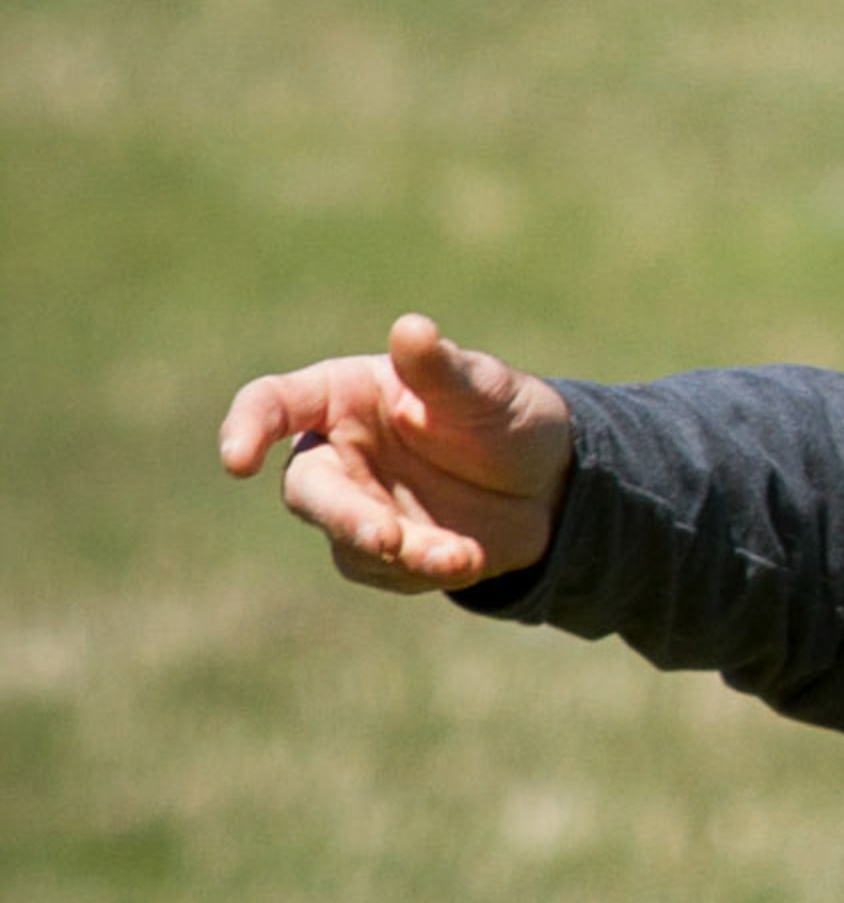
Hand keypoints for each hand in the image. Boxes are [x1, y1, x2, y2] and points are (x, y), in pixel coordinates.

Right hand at [219, 312, 573, 594]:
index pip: (273, 404)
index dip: (247, 426)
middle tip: (387, 540)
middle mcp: (337, 452)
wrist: (546, 482)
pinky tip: (468, 557)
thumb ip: (442, 368)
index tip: (238, 461)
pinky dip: (426, 571)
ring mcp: (356, 507)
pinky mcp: (383, 555)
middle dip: (344, 517)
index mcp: (341, 395)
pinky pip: (388, 573)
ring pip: (349, 541)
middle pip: (307, 489)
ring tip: (460, 554)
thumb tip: (411, 329)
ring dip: (402, 553)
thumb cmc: (502, 414)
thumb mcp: (484, 386)